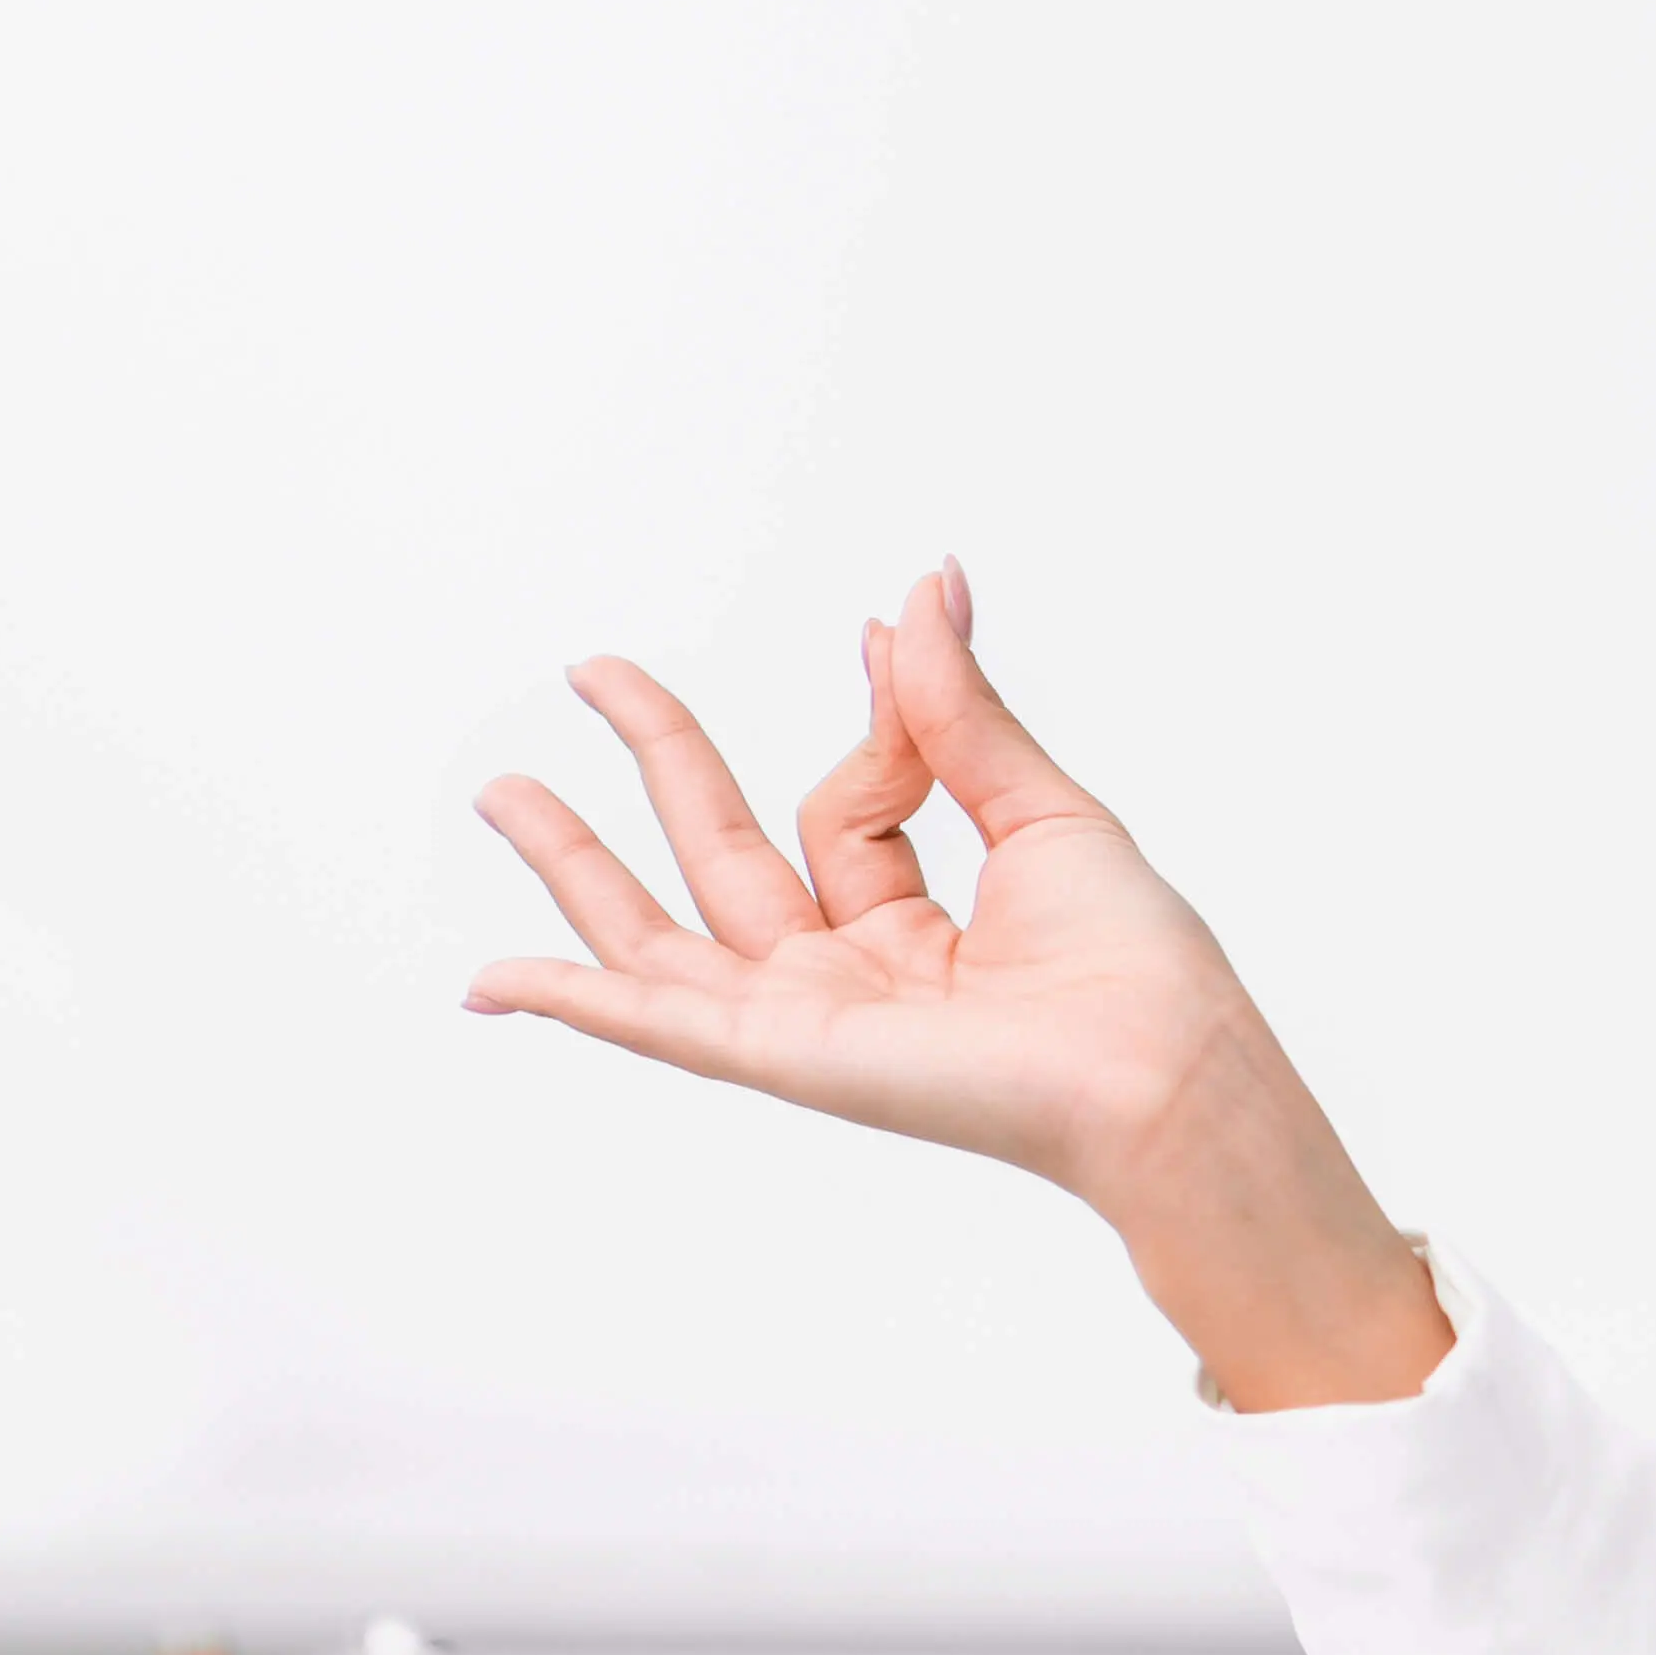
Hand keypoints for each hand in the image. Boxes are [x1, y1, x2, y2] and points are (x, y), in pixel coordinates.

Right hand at [464, 564, 1454, 1406]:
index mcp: (918, 925)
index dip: (877, 713)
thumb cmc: (1136, 964)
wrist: (1161, 1065)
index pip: (850, 802)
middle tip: (590, 670)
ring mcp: (808, 1017)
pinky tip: (494, 981)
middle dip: (656, 760)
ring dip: (577, 862)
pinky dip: (573, 1001)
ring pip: (661, 933)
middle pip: (722, 851)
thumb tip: (919, 589)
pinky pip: (658, 1023)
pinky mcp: (783, 1055)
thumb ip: (955, 707)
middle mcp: (852, 973)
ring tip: (502, 789)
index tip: (890, 635)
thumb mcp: (1037, 807)